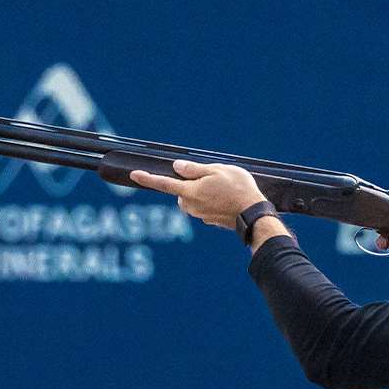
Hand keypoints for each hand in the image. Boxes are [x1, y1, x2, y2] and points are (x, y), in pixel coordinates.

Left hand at [128, 159, 266, 231]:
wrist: (254, 214)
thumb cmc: (238, 188)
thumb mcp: (216, 170)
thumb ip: (194, 170)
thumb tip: (176, 168)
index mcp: (189, 192)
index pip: (163, 184)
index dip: (147, 179)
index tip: (134, 174)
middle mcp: (191, 206)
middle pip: (181, 191)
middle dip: (190, 183)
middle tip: (211, 176)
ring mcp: (200, 215)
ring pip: (193, 199)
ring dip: (202, 192)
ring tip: (224, 187)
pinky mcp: (210, 220)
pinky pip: (205, 207)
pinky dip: (212, 201)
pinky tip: (227, 198)